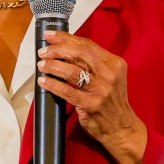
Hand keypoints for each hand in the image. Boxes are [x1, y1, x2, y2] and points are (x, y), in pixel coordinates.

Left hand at [37, 30, 147, 163]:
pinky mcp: (90, 104)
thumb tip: (65, 49)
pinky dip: (52, 84)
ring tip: (42, 65)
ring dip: (52, 66)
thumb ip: (93, 63)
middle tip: (43, 52)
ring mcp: (100, 90)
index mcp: (114, 63)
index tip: (50, 36)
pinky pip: (66, 91)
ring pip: (71, 71)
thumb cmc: (112, 101)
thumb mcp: (110, 77)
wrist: (122, 127)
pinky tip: (43, 81)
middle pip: (79, 54)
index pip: (87, 44)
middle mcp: (109, 74)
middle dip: (57, 50)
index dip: (66, 38)